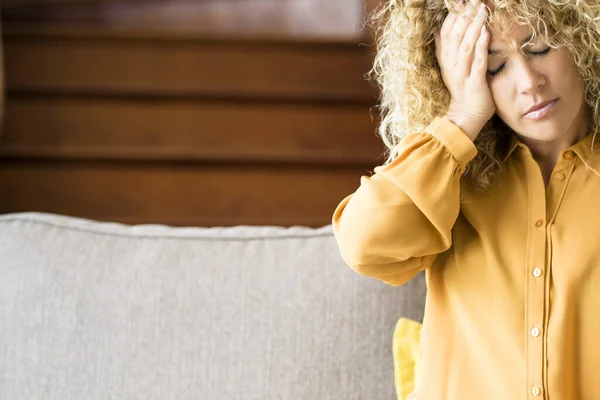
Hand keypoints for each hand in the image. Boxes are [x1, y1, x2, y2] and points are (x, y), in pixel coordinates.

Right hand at [434, 0, 495, 140]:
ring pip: (465, 45)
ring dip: (474, 26)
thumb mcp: (450, 67)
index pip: (445, 31)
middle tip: (475, 0)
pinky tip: (486, 32)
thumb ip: (445, 49)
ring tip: (482, 9)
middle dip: (465, 15)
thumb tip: (436, 30)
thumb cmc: (463, 89)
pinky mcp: (473, 83)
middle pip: (455, 35)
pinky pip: (476, 62)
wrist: (466, 116)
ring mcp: (461, 74)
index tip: (462, 1)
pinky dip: (480, 46)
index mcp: (445, 59)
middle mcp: (450, 65)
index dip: (453, 15)